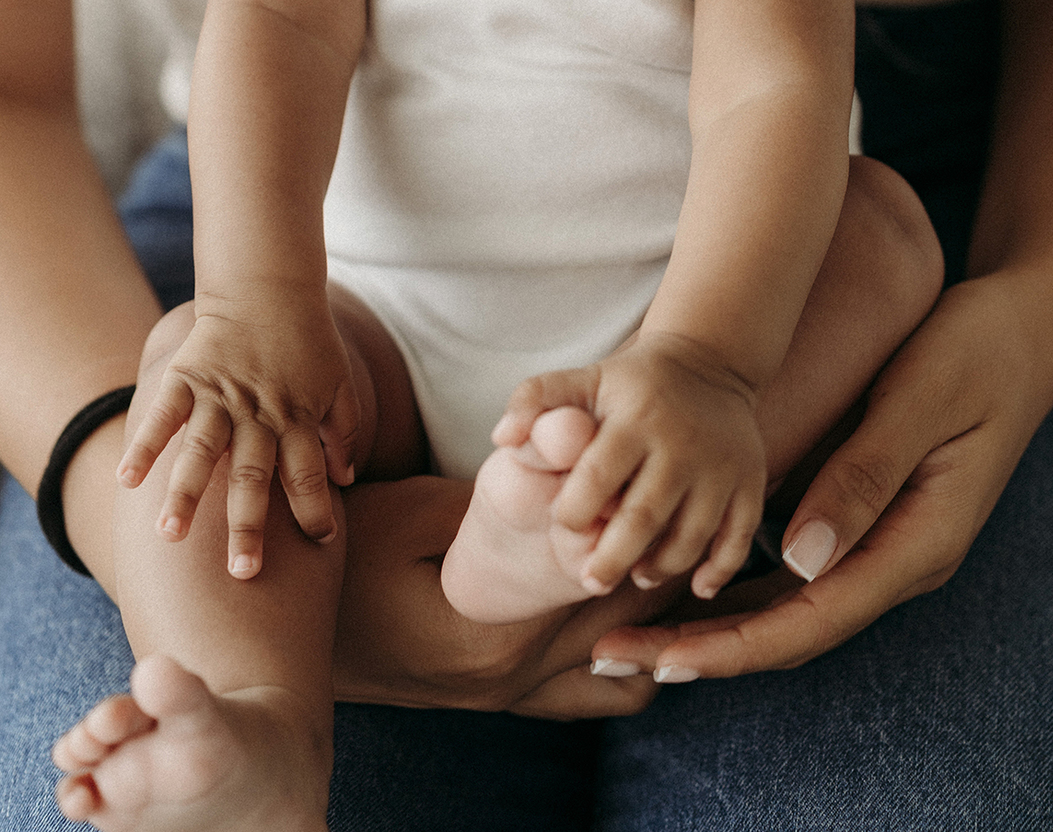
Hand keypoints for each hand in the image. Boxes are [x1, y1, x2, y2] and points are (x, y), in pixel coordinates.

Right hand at [117, 301, 359, 577]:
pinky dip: (145, 444)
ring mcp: (221, 395)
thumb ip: (344, 430)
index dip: (318, 508)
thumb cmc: (307, 338)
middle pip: (255, 475)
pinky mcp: (189, 376)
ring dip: (186, 494)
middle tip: (243, 574)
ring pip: (203, 451)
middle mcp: (259, 412)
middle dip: (250, 525)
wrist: (269, 284)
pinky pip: (164, 413)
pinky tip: (126, 480)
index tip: (323, 544)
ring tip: (169, 536)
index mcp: (298, 416)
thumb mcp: (338, 381)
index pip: (310, 472)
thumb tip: (348, 480)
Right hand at [334, 473, 670, 717]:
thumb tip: (568, 442)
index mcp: (500, 636)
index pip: (610, 584)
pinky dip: (619, 660)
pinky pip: (590, 695)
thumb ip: (497, 487)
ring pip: (626, 676)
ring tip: (661, 557)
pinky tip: (622, 612)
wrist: (278, 643)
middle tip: (682, 512)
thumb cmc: (341, 563)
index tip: (665, 486)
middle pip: (632, 631)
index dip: (647, 531)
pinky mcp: (501, 702)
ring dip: (649, 622)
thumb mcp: (414, 510)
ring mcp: (510, 698)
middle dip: (664, 572)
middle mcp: (516, 680)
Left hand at [493, 334, 767, 600]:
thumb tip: (500, 437)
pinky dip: (718, 569)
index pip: (597, 476)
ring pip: (690, 537)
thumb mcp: (583, 378)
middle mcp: (682, 444)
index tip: (561, 526)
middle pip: (643, 517)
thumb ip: (534, 400)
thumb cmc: (631, 383)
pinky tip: (696, 585)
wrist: (709, 363)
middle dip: (611, 558)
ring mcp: (721, 467)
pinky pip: (738, 538)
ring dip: (660, 567)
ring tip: (635, 575)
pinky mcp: (750, 483)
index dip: (573, 511)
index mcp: (636, 418)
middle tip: (590, 580)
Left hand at [587, 275, 1052, 678]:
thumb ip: (864, 475)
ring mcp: (887, 541)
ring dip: (712, 623)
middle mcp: (902, 557)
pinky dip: (740, 582)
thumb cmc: (974, 353)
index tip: (662, 658)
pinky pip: (797, 569)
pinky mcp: (870, 516)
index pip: (813, 618)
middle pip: (790, 627)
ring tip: (628, 630)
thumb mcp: (920, 400)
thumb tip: (799, 557)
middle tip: (611, 654)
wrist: (1023, 331)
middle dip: (702, 648)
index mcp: (921, 542)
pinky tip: (683, 578)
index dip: (733, 645)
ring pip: (789, 605)